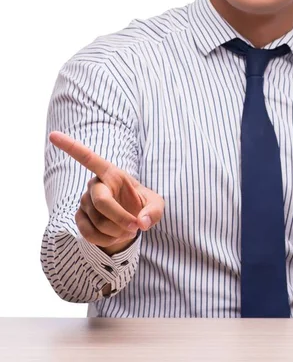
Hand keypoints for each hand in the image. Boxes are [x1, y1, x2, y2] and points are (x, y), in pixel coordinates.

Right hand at [49, 131, 163, 253]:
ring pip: (98, 221)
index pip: (89, 158)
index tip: (53, 135)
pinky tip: (115, 237)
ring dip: (117, 231)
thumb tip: (142, 222)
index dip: (71, 147)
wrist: (130, 223)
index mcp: (112, 173)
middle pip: (101, 201)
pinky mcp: (80, 217)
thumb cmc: (143, 207)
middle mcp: (95, 184)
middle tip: (136, 228)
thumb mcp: (156, 206)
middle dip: (120, 218)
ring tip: (128, 230)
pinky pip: (89, 233)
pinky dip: (106, 240)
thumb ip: (154, 212)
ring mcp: (85, 201)